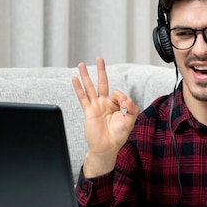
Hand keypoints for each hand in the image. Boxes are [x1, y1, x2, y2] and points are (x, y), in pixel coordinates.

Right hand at [71, 58, 138, 176]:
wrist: (106, 148)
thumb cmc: (118, 136)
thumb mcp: (130, 121)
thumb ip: (132, 109)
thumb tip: (128, 99)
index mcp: (115, 105)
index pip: (118, 93)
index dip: (122, 97)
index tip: (125, 104)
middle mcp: (105, 103)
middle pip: (102, 83)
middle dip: (101, 70)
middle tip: (100, 59)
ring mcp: (96, 106)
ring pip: (90, 87)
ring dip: (86, 75)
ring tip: (82, 64)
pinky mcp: (88, 111)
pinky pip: (82, 97)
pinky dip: (78, 88)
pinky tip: (74, 79)